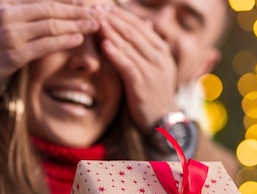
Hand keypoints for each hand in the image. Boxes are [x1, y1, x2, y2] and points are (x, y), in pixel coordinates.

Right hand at [0, 0, 98, 89]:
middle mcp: (6, 13)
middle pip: (50, 8)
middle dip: (77, 9)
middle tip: (97, 10)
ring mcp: (10, 35)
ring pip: (51, 26)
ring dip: (76, 25)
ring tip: (94, 24)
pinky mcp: (13, 56)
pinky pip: (45, 46)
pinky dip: (63, 41)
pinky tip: (77, 39)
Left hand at [95, 4, 177, 130]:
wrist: (162, 119)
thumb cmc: (154, 93)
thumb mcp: (153, 66)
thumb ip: (145, 47)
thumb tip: (140, 25)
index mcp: (160, 49)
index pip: (138, 25)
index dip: (119, 14)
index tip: (103, 7)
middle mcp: (158, 56)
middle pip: (132, 31)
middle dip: (112, 18)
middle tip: (94, 8)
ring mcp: (151, 70)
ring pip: (128, 45)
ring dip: (110, 31)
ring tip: (95, 20)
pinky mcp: (142, 84)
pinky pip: (127, 65)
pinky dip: (116, 54)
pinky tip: (104, 44)